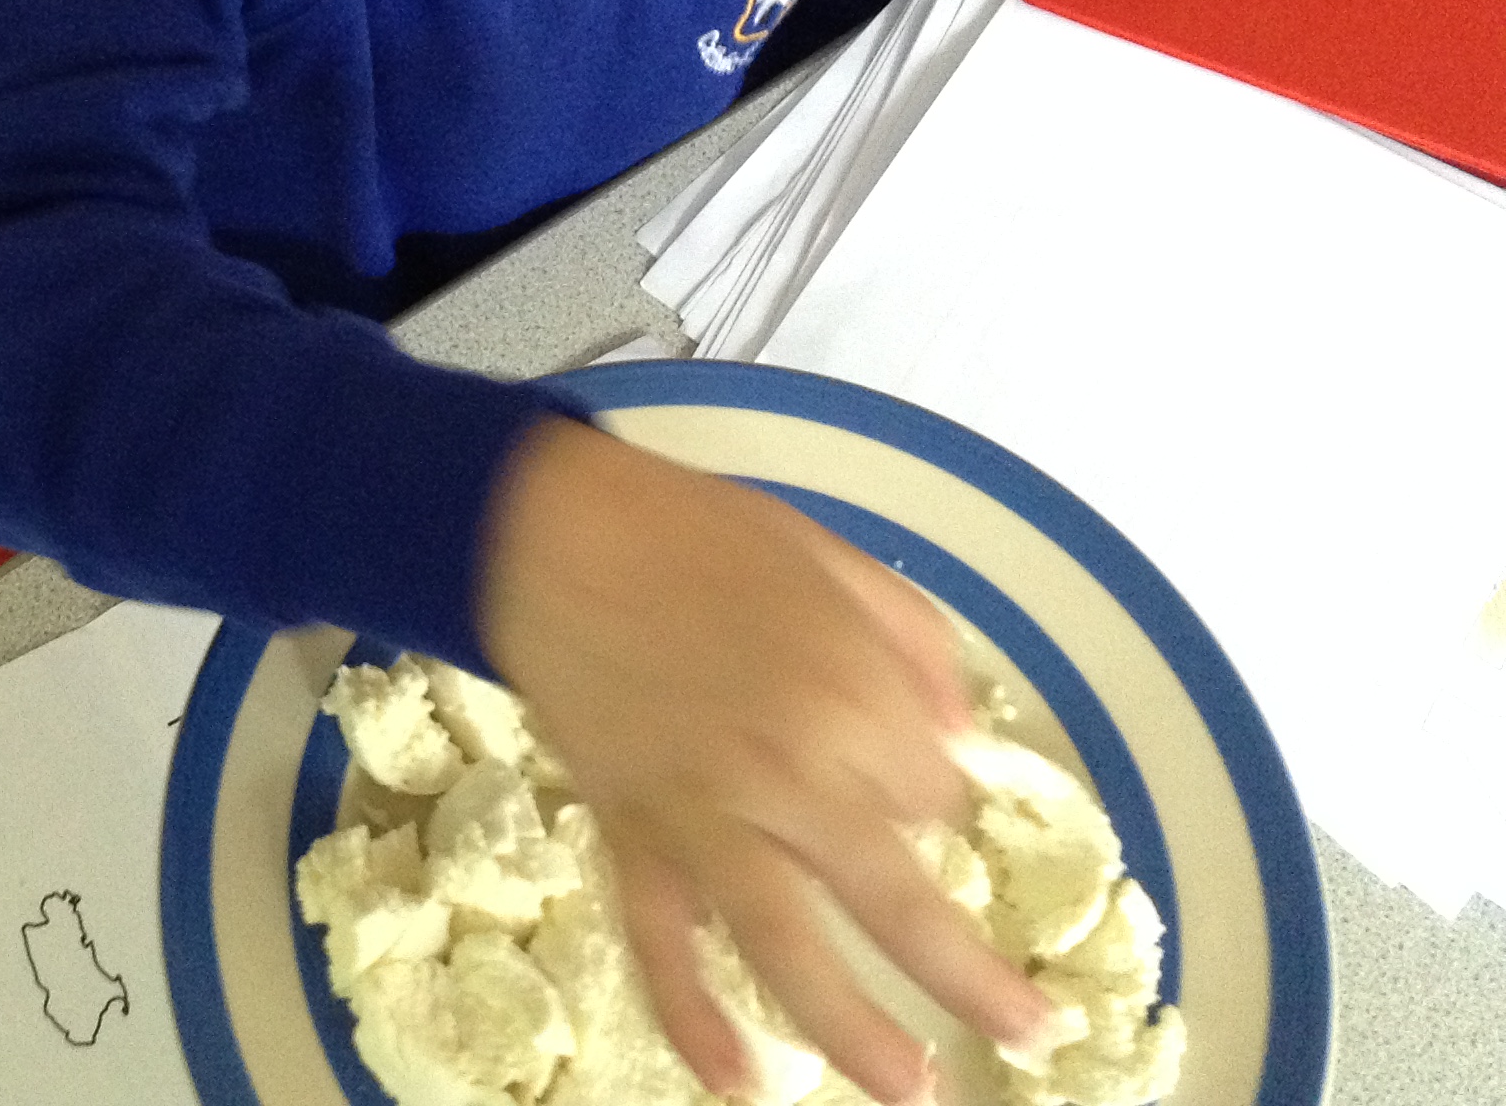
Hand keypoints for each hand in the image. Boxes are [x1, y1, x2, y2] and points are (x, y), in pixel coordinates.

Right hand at [476, 416, 1052, 1104]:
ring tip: (911, 1091)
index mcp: (854, 693)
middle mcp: (794, 772)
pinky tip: (736, 1077)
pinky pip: (660, 942)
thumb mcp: (831, 554)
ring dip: (856, 1032)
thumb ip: (913, 642)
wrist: (548, 530)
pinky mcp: (633, 835)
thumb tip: (958, 736)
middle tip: (1032, 1031)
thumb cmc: (691, 533)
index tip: (906, 777)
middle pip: (901, 899)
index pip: (935, 790)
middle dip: (973, 978)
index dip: (930, 790)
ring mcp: (707, 816)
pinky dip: (692, 1016)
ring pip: (791, 948)